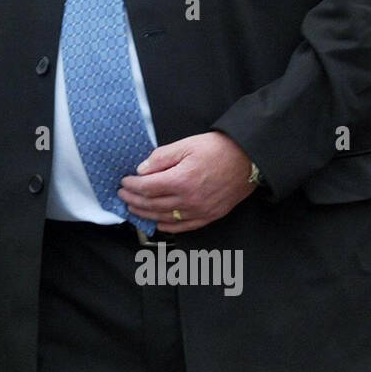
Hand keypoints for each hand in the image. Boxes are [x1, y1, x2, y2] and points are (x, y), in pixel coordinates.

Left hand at [118, 132, 255, 233]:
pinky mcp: (210, 216)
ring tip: (133, 209)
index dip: (132, 185)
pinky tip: (158, 223)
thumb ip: (161, 158)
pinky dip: (167, 226)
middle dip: (134, 200)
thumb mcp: (185, 145)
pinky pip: (184, 226)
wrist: (248, 159)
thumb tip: (141, 170)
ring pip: (165, 218)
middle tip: (123, 195)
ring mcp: (200, 211)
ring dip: (145, 214)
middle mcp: (189, 199)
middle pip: (152, 205)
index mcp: (181, 180)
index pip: (147, 187)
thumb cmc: (218, 149)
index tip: (124, 182)